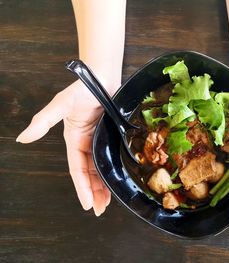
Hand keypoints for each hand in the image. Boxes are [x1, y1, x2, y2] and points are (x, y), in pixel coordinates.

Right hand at [17, 80, 111, 215]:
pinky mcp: (110, 136)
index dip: (82, 187)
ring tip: (108, 203)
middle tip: (101, 210)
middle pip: (89, 173)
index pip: (76, 169)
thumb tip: (23, 138)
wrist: (103, 77)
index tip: (88, 204)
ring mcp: (98, 141)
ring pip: (100, 168)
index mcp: (74, 140)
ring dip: (103, 185)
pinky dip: (112, 170)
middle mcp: (86, 143)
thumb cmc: (82, 88)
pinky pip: (110, 157)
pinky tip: (115, 181)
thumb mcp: (61, 105)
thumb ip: (44, 121)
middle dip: (93, 192)